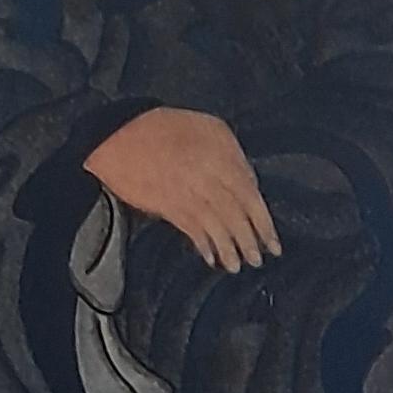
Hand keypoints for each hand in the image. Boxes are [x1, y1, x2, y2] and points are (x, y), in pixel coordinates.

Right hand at [85, 106, 279, 271]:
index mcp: (222, 157)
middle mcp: (208, 177)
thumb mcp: (209, 127)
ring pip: (216, 226)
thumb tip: (250, 183)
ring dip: (228, 249)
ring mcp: (187, 192)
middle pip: (236, 216)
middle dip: (249, 241)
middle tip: (257, 260)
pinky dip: (203, 245)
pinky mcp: (166, 205)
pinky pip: (191, 230)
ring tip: (236, 266)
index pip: (251, 196)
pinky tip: (210, 257)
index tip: (273, 243)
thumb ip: (234, 154)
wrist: (119, 134)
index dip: (264, 223)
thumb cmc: (166, 127)